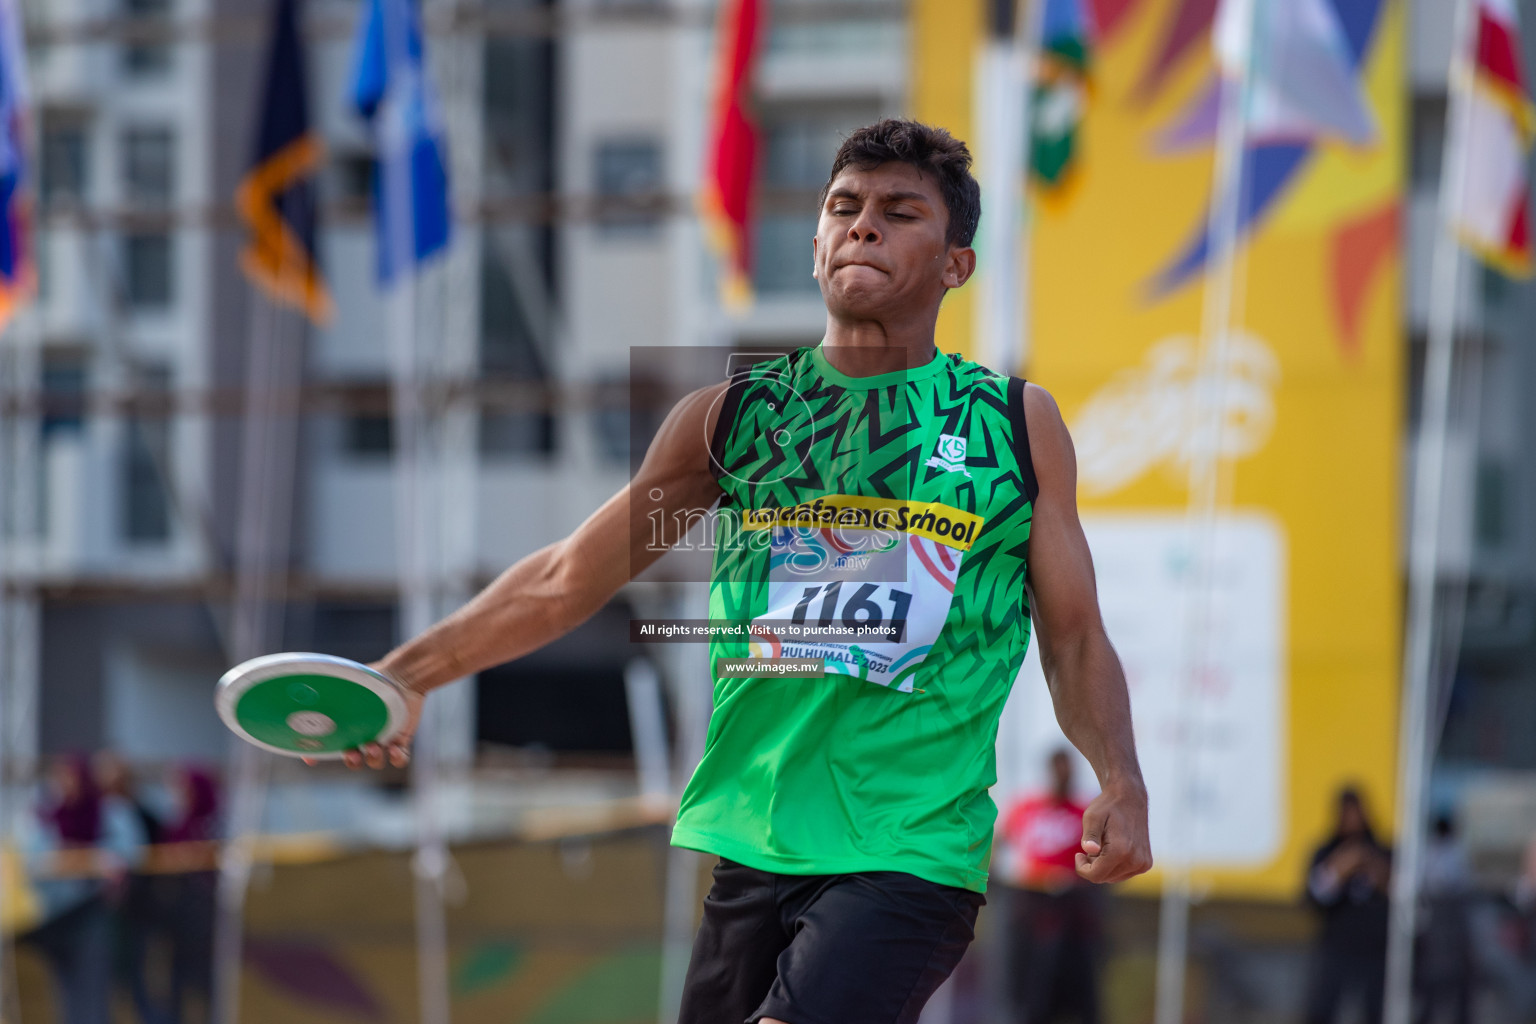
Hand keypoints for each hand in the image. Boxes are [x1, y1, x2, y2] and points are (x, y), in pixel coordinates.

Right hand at [302, 662, 423, 769]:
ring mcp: (383, 740)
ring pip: (374, 761)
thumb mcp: (347, 682)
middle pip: (353, 760)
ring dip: (372, 758)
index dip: (317, 755)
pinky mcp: (401, 739)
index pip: (328, 745)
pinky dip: (397, 759)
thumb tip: (308, 688)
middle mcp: (363, 736)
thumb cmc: (373, 677)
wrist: (402, 673)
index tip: (311, 759)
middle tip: (351, 753)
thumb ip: (330, 689)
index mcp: (346, 725)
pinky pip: (400, 759)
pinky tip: (394, 749)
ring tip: (374, 746)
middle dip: (351, 761)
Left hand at [1075, 781, 1152, 883]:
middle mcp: (1135, 861)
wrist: (1130, 798)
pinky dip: (1114, 865)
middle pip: (1103, 878)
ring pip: (1113, 878)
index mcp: (1121, 851)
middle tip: (1092, 845)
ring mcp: (1142, 864)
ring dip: (1103, 866)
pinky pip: (1123, 874)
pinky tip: (1114, 848)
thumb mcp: (1092, 817)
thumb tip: (1089, 850)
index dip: (1082, 868)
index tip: (1078, 854)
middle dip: (1093, 866)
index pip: (1095, 876)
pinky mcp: (1146, 864)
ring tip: (1103, 845)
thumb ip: (1090, 835)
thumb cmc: (1107, 807)